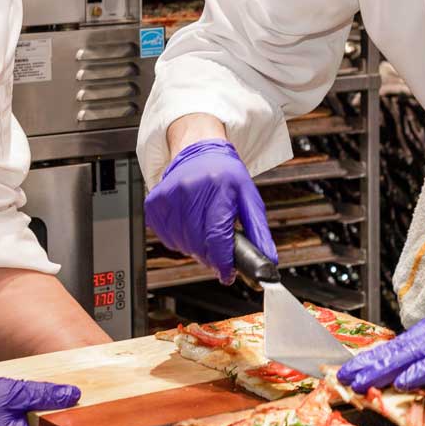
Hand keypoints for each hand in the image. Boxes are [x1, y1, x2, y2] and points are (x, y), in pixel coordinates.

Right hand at [144, 138, 276, 283]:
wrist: (198, 151)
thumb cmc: (225, 175)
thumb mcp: (249, 198)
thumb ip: (259, 231)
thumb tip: (269, 260)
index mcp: (218, 188)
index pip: (217, 236)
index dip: (223, 262)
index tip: (227, 274)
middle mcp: (190, 190)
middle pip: (199, 244)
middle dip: (211, 257)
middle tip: (218, 253)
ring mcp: (170, 196)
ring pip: (182, 244)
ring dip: (195, 249)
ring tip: (204, 235)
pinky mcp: (155, 203)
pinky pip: (166, 238)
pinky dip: (179, 241)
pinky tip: (189, 228)